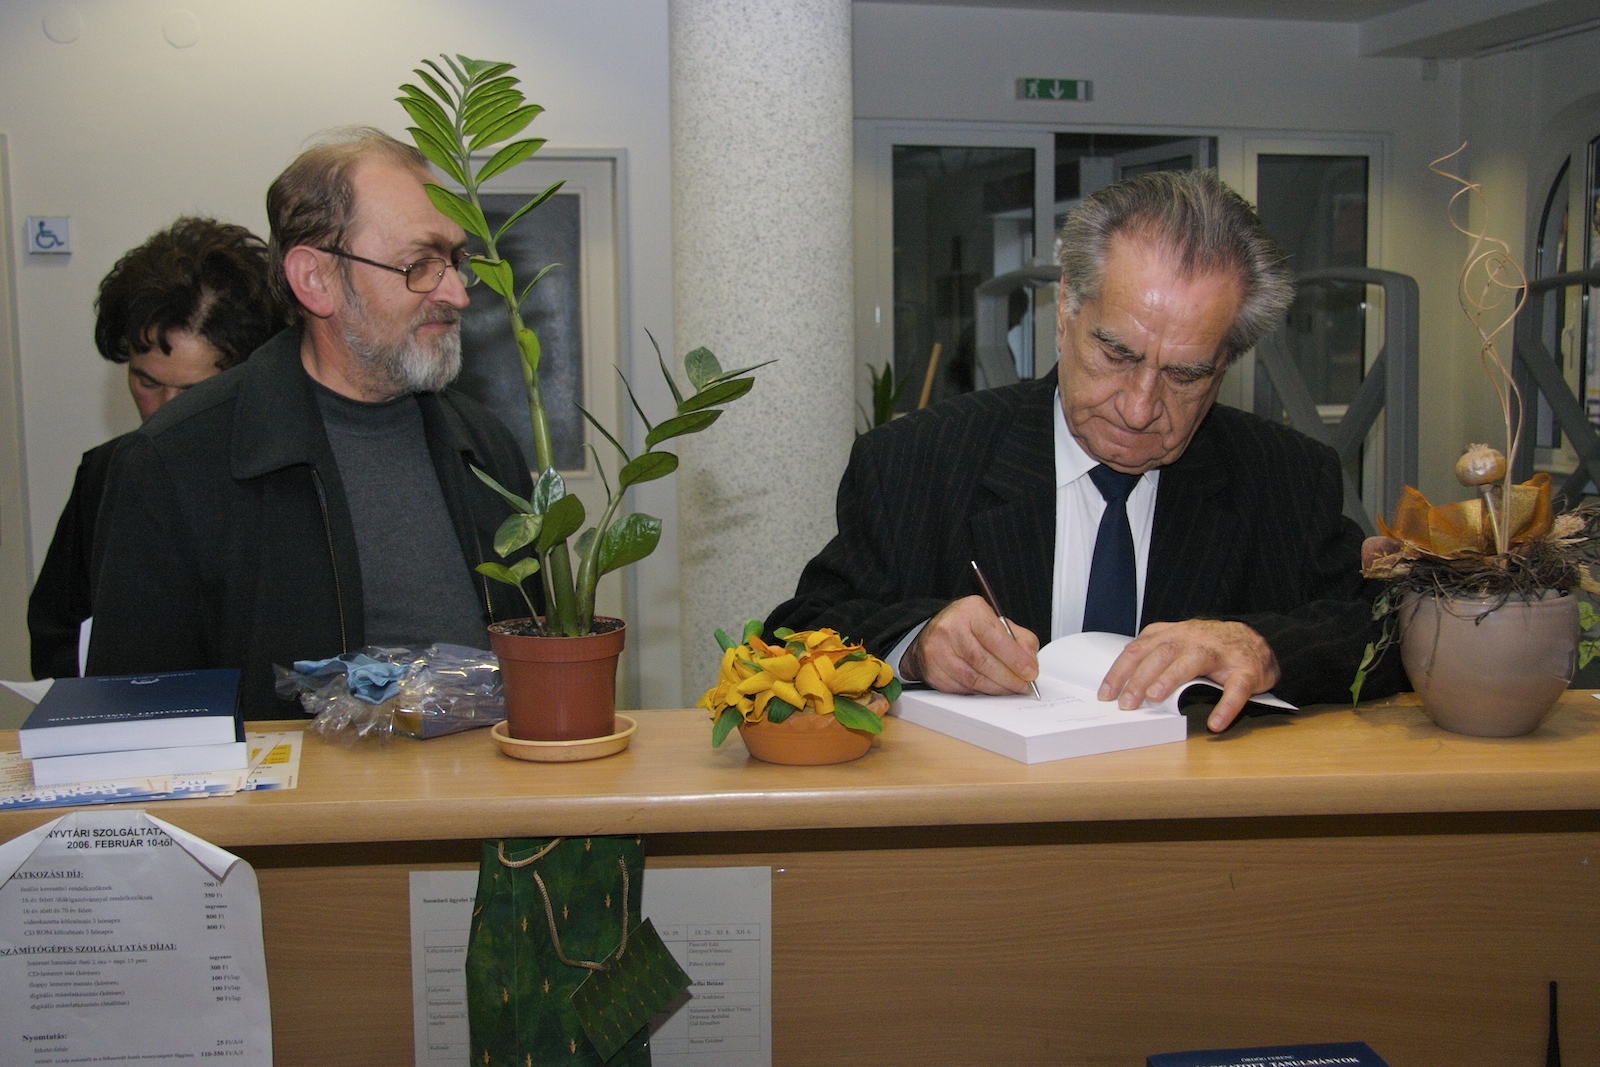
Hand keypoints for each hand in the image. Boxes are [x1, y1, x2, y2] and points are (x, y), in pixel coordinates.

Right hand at [902, 595, 1039, 694]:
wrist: (932, 632)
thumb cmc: (969, 627)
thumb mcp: (997, 622)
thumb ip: (1020, 640)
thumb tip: (1030, 664)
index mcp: (970, 611)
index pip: (996, 638)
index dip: (1016, 659)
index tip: (1030, 673)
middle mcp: (950, 628)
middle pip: (984, 661)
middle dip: (1009, 679)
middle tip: (1024, 686)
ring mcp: (938, 651)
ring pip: (973, 679)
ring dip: (997, 689)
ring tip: (1011, 689)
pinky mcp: (933, 671)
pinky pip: (962, 688)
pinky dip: (981, 692)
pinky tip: (990, 689)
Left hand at [1097, 619, 1278, 731]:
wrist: (1259, 639)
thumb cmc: (1211, 646)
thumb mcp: (1178, 642)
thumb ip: (1153, 654)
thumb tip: (1123, 680)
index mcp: (1173, 635)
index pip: (1139, 650)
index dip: (1120, 671)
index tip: (1105, 694)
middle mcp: (1194, 639)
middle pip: (1161, 654)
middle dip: (1140, 678)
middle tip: (1126, 703)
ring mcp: (1221, 653)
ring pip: (1192, 661)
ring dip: (1171, 678)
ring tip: (1155, 698)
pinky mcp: (1247, 669)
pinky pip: (1236, 688)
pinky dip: (1226, 706)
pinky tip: (1215, 722)